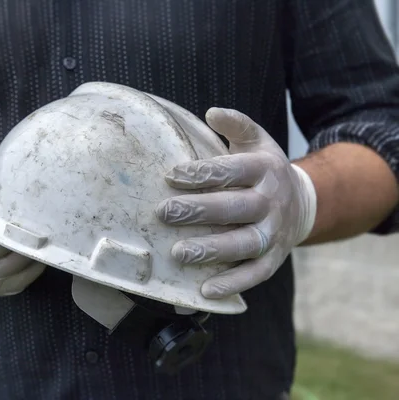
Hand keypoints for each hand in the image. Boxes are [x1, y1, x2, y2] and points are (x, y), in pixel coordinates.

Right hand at [0, 175, 45, 295]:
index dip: (6, 221)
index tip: (21, 210)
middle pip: (3, 249)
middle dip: (22, 236)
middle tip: (39, 223)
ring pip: (14, 266)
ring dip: (31, 252)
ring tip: (42, 237)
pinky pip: (19, 282)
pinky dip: (32, 269)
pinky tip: (38, 255)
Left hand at [156, 107, 316, 298]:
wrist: (302, 201)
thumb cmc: (264, 169)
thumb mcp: (256, 141)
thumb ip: (236, 125)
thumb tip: (211, 112)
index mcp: (265, 169)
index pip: (231, 170)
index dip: (201, 173)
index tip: (169, 176)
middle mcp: (272, 201)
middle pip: (236, 207)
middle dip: (199, 210)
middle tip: (163, 213)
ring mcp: (275, 232)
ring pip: (245, 243)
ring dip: (212, 249)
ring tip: (178, 253)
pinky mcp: (275, 258)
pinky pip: (255, 273)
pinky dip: (233, 283)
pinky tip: (205, 291)